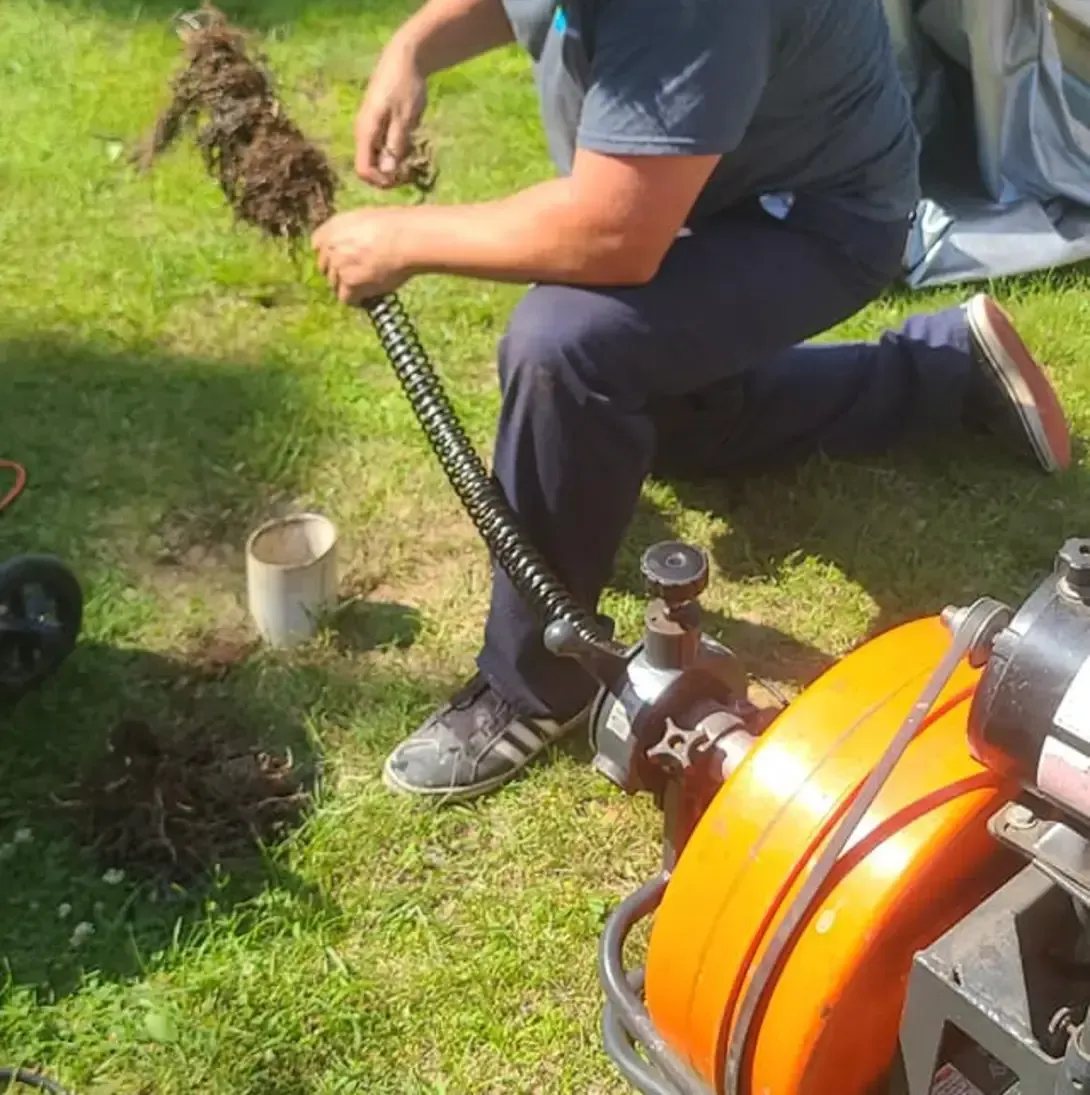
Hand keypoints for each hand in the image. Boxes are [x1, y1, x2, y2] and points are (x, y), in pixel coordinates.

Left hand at [312, 208, 411, 304]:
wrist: (406, 239)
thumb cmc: (397, 227)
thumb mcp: (366, 219)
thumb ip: (353, 233)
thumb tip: (356, 246)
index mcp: (333, 227)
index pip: (318, 245)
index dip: (330, 255)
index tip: (342, 260)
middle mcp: (331, 246)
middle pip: (326, 268)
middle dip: (338, 273)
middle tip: (356, 278)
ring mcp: (338, 266)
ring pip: (335, 285)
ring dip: (348, 288)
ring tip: (366, 289)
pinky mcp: (349, 283)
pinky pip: (346, 298)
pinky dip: (356, 300)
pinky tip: (367, 299)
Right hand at [356, 40, 427, 187]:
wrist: (404, 59)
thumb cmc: (405, 85)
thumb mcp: (405, 116)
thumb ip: (396, 143)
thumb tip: (387, 170)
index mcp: (366, 131)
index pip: (363, 170)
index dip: (381, 181)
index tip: (402, 178)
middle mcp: (364, 133)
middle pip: (369, 167)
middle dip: (389, 175)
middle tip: (411, 171)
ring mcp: (370, 129)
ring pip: (377, 158)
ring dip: (394, 163)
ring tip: (413, 153)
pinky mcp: (379, 125)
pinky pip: (383, 147)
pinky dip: (396, 151)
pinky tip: (411, 141)